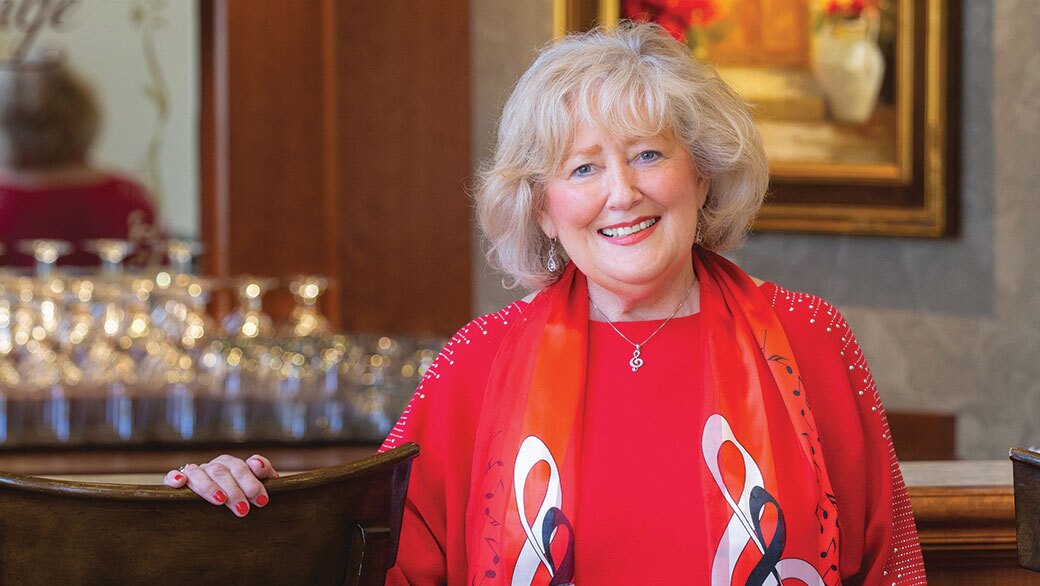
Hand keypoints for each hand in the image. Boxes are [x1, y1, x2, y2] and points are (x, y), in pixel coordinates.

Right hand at [164, 454, 278, 516]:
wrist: (232, 509)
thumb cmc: (246, 499)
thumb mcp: (259, 486)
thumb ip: (264, 471)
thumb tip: (255, 463)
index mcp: (231, 465)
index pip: (240, 468)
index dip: (251, 482)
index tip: (262, 500)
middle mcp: (213, 467)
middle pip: (221, 471)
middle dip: (234, 490)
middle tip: (243, 509)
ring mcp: (195, 474)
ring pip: (198, 473)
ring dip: (209, 486)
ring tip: (220, 500)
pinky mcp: (178, 482)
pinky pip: (172, 475)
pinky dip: (174, 477)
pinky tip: (180, 483)